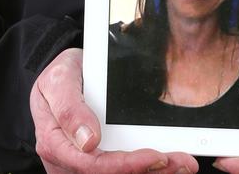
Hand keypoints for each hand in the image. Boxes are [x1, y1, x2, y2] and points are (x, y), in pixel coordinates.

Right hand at [30, 47, 197, 173]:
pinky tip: (167, 162)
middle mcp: (69, 160)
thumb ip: (69, 110)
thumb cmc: (59, 77)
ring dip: (152, 172)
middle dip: (149, 171)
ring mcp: (82, 163)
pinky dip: (145, 167)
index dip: (126, 165)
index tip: (157, 156)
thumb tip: (88, 142)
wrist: (61, 75)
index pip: (94, 165)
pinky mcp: (96, 160)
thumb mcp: (58, 80)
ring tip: (182, 164)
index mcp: (56, 144)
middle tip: (182, 162)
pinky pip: (119, 168)